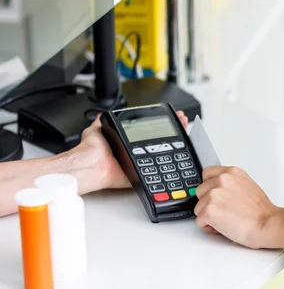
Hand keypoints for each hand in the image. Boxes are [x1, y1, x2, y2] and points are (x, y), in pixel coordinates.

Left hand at [71, 110, 188, 191]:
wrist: (92, 165)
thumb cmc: (93, 150)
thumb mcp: (98, 129)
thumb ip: (102, 121)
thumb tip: (102, 114)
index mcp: (127, 142)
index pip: (148, 131)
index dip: (160, 123)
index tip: (169, 117)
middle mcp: (135, 152)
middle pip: (160, 141)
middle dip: (173, 130)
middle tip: (183, 122)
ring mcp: (140, 162)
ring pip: (163, 154)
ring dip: (176, 143)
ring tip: (185, 130)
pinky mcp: (142, 174)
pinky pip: (158, 170)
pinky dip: (170, 163)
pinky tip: (180, 151)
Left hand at [194, 166, 283, 249]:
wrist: (267, 225)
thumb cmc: (261, 212)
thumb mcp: (248, 186)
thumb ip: (230, 184)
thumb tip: (219, 189)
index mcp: (232, 172)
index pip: (206, 174)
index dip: (209, 188)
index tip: (216, 196)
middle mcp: (222, 180)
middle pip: (200, 192)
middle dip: (208, 203)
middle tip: (225, 211)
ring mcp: (214, 195)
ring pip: (198, 208)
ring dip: (209, 216)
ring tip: (227, 219)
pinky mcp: (209, 210)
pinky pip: (199, 221)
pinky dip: (209, 227)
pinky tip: (224, 226)